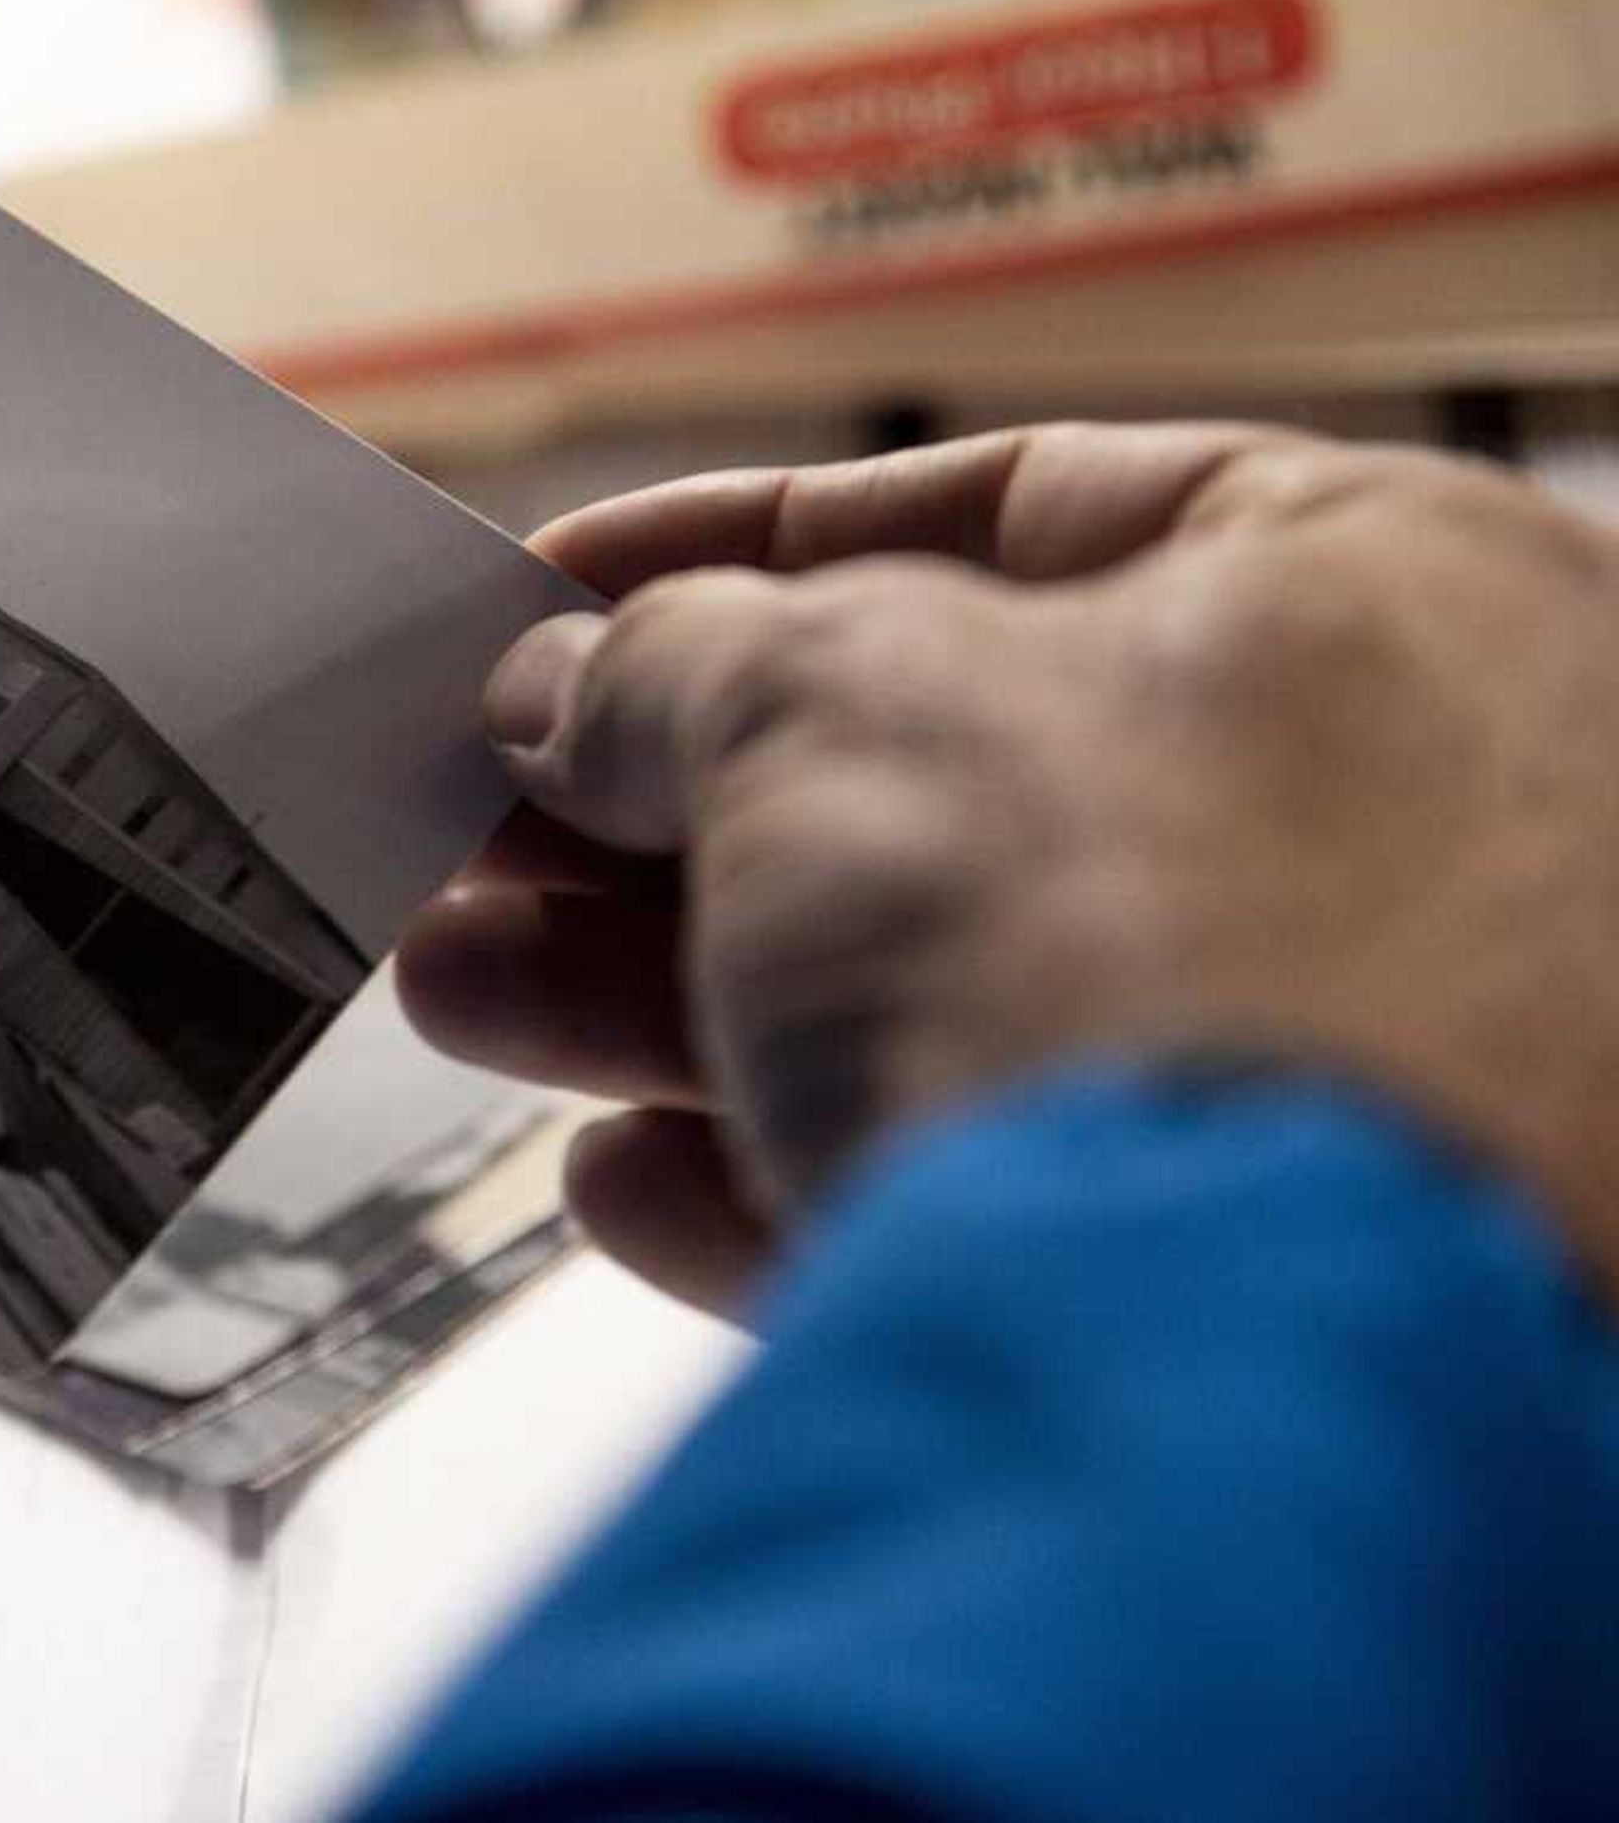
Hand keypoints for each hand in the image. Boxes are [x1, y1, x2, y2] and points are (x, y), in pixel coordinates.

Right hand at [393, 424, 1618, 1316]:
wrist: (1255, 1391)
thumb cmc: (1131, 957)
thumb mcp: (822, 706)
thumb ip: (669, 666)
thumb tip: (574, 693)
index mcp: (1394, 591)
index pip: (1021, 508)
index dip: (743, 545)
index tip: (561, 595)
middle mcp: (1432, 824)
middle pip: (959, 774)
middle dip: (665, 808)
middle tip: (481, 817)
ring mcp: (1377, 1073)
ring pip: (955, 996)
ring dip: (669, 997)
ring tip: (467, 989)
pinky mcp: (1280, 1299)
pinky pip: (1003, 1197)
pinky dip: (797, 1172)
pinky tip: (627, 1186)